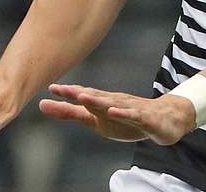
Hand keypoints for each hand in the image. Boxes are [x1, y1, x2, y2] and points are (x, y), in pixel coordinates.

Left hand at [39, 83, 194, 145]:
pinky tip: (114, 111)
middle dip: (78, 93)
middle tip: (61, 89)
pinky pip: (134, 115)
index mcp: (102, 102)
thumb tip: (40, 104)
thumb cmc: (126, 116)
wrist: (165, 119)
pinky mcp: (145, 118)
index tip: (50, 87)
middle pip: (94, 97)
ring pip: (112, 104)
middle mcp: (115, 101)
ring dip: (97, 100)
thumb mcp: (94, 118)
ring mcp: (130, 108)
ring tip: (82, 97)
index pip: (83, 95)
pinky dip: (123, 112)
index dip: (67, 92)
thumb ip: (69, 112)